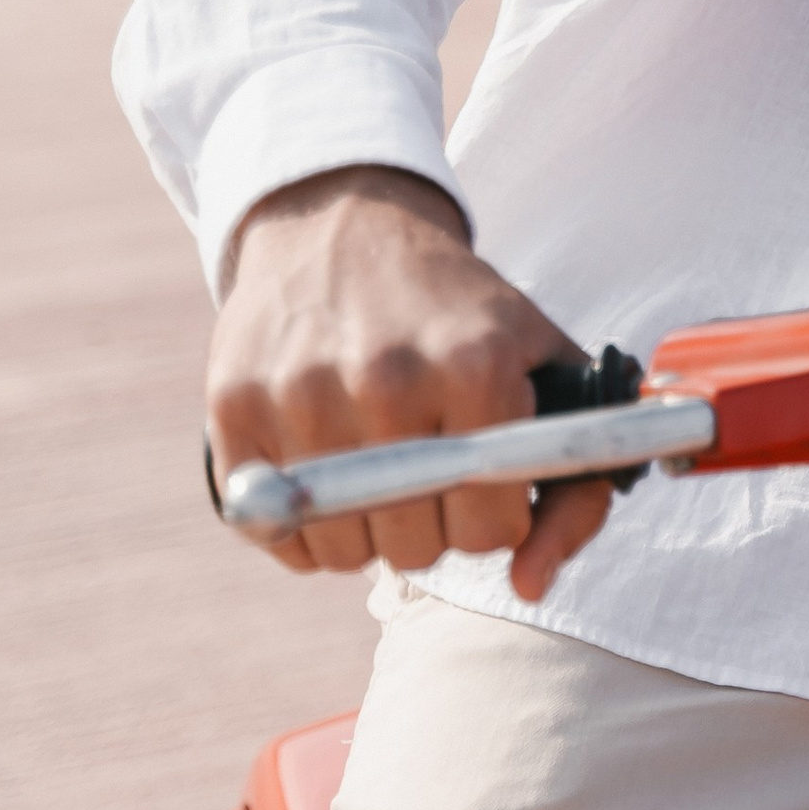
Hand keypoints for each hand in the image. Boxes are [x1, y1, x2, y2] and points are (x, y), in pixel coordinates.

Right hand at [207, 167, 608, 602]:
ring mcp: (301, 394)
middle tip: (429, 464)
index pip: (491, 528)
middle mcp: (386, 379)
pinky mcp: (233, 406)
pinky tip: (326, 470)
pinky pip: (276, 536)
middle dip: (434, 524)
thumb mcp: (544, 366)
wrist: (345, 224)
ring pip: (346, 551)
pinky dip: (303, 526)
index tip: (486, 478)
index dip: (495, 517)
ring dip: (368, 528)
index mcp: (475, 366)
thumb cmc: (458, 311)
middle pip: (418, 549)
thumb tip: (531, 585)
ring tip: (379, 461)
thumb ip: (574, 486)